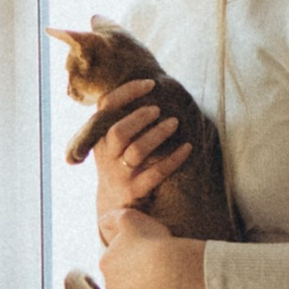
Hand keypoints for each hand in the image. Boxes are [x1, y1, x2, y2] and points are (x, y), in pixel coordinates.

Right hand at [82, 83, 192, 240]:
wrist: (114, 206)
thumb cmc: (120, 164)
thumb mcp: (112, 143)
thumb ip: (123, 118)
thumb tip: (151, 86)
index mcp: (100, 137)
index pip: (106, 107)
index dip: (127, 92)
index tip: (150, 83)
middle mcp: (107, 155)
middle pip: (118, 132)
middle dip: (139, 118)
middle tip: (158, 109)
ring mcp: (120, 174)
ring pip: (136, 151)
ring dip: (157, 135)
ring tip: (174, 122)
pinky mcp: (135, 190)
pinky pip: (156, 173)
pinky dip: (173, 159)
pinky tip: (188, 147)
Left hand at [99, 211, 206, 288]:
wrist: (172, 266)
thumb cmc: (152, 240)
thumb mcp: (129, 217)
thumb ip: (113, 217)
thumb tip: (102, 220)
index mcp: (104, 263)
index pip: (116, 257)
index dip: (132, 252)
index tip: (147, 248)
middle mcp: (110, 285)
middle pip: (121, 277)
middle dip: (134, 272)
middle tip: (155, 263)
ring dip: (142, 287)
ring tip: (161, 276)